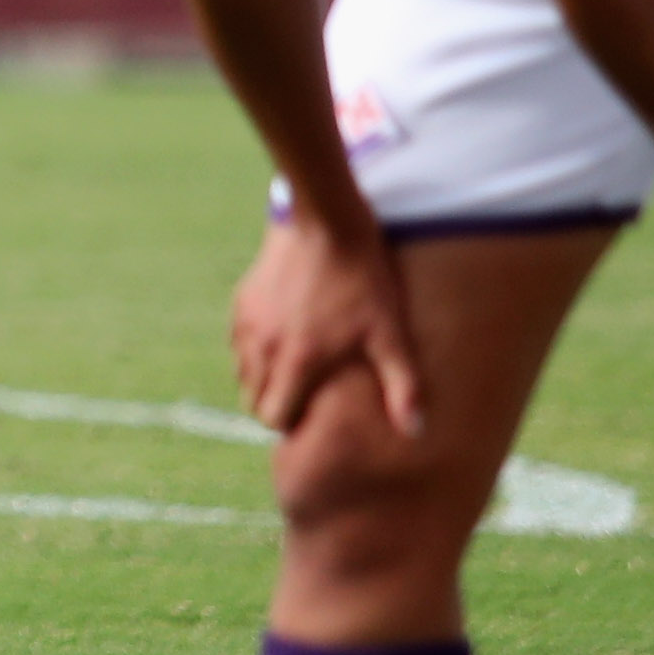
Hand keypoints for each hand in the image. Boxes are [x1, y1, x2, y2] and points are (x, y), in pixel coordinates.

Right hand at [231, 211, 426, 439]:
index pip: (273, 417)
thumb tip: (416, 432)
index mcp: (296, 363)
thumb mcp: (390, 334)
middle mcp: (263, 348)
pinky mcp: (241, 301)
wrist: (328, 222)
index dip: (292, 423)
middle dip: (274, 405)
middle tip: (304, 395)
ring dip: (262, 379)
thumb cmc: (363, 281)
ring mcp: (247, 323)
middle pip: (252, 399)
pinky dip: (253, 349)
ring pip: (242, 372)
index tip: (312, 415)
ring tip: (293, 368)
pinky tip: (280, 336)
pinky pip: (237, 341)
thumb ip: (402, 387)